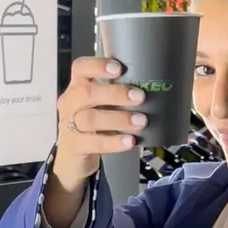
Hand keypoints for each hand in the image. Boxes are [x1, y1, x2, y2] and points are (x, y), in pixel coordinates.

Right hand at [43, 58, 146, 227]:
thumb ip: (115, 95)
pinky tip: (131, 142)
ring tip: (142, 121)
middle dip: (114, 93)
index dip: (98, 65)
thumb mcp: (99, 107)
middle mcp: (68, 104)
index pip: (80, 68)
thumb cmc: (93, 127)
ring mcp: (68, 127)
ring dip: (117, 118)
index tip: (119, 66)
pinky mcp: (73, 149)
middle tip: (140, 95)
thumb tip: (159, 82)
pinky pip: (92, 144)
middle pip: (87, 93)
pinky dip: (113, 142)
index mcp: (75, 88)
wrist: (70, 162)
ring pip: (90, 118)